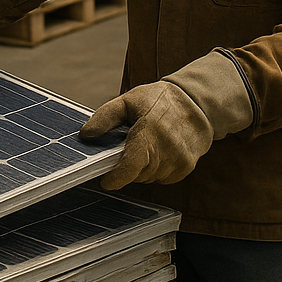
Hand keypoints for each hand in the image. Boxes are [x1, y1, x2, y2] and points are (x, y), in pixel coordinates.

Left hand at [79, 51, 253, 189]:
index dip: (117, 177)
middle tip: (127, 146)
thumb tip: (85, 135)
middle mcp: (167, 149)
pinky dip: (155, 169)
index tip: (106, 181)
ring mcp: (180, 161)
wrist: (196, 103)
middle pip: (138, 173)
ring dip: (141, 168)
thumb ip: (104, 118)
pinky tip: (157, 151)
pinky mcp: (187, 168)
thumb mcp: (126, 100)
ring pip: (150, 177)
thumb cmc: (157, 100)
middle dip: (127, 166)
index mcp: (149, 130)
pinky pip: (163, 178)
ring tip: (144, 144)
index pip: (132, 165)